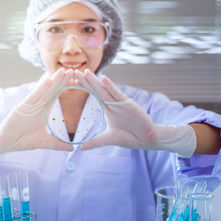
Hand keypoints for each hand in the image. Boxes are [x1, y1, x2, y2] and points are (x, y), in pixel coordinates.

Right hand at [0, 68, 73, 163]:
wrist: (5, 142)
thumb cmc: (23, 140)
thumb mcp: (44, 142)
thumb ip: (58, 144)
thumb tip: (72, 149)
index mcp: (43, 111)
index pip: (57, 96)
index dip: (66, 88)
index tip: (77, 81)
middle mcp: (37, 105)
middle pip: (52, 90)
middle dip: (62, 81)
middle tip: (73, 71)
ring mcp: (30, 105)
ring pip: (45, 91)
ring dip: (54, 80)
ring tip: (63, 71)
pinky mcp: (22, 106)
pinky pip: (34, 96)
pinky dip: (41, 88)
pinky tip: (48, 79)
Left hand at [74, 69, 195, 156]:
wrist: (148, 138)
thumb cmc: (130, 137)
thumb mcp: (109, 139)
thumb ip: (95, 142)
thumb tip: (81, 149)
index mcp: (108, 108)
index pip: (93, 95)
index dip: (84, 88)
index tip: (72, 81)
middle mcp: (113, 103)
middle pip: (96, 90)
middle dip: (86, 81)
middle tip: (74, 71)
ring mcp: (120, 103)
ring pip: (105, 90)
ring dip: (95, 81)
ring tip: (85, 72)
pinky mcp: (128, 104)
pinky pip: (118, 94)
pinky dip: (111, 87)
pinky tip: (104, 79)